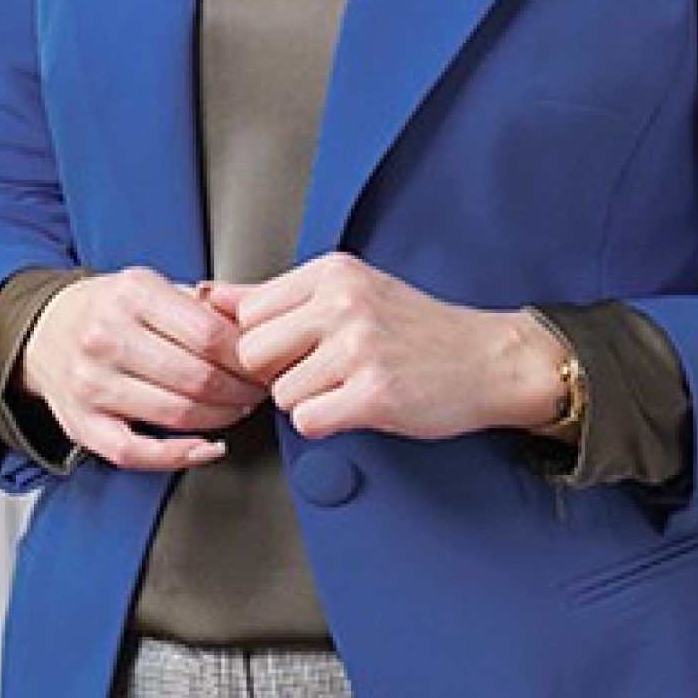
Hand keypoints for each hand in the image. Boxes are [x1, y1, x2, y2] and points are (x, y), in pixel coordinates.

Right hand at [20, 267, 265, 471]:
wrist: (45, 330)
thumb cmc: (110, 310)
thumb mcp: (152, 286)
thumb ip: (204, 305)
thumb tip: (259, 329)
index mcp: (132, 294)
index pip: (210, 335)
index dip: (248, 358)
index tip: (264, 364)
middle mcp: (106, 337)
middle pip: (198, 378)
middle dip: (241, 391)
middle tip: (257, 391)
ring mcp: (90, 384)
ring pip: (177, 415)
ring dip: (220, 419)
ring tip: (235, 410)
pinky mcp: (81, 424)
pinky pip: (137, 452)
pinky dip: (179, 456)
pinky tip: (206, 448)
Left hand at [218, 253, 567, 441]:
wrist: (489, 360)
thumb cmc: (419, 331)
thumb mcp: (349, 293)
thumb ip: (277, 297)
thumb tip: (209, 294)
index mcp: (333, 273)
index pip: (248, 312)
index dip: (263, 344)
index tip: (295, 353)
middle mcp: (343, 303)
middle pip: (253, 354)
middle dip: (277, 375)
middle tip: (321, 375)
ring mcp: (359, 347)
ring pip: (280, 393)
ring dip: (308, 402)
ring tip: (349, 387)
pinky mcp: (374, 392)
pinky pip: (307, 421)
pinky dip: (326, 425)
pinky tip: (358, 407)